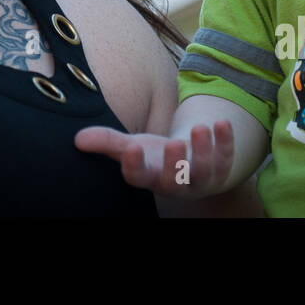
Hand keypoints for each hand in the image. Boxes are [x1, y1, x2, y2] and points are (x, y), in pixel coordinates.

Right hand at [74, 121, 235, 197]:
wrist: (191, 160)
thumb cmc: (156, 155)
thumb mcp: (133, 146)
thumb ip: (108, 142)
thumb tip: (78, 138)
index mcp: (150, 178)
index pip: (139, 178)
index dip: (134, 165)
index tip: (131, 148)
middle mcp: (176, 183)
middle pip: (175, 181)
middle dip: (175, 164)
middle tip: (173, 143)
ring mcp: (201, 178)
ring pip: (204, 171)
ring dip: (203, 151)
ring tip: (199, 127)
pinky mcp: (221, 167)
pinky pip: (226, 158)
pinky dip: (226, 141)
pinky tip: (222, 122)